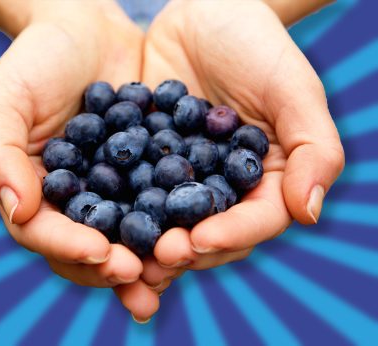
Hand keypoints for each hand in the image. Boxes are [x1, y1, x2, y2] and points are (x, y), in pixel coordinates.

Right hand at [0, 1, 158, 321]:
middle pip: (88, 248)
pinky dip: (179, 219)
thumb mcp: (4, 101)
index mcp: (35, 193)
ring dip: (150, 259)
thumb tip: (18, 212)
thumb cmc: (36, 61)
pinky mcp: (147, 173)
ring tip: (175, 268)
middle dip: (114, 267)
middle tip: (143, 276)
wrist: (87, 29)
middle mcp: (75, 201)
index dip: (70, 248)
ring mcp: (113, 190)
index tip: (102, 253)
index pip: (45, 234)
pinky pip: (162, 202)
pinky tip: (201, 229)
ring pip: (128, 235)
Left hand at [141, 0, 344, 279]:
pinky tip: (96, 218)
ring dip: (146, 243)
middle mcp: (222, 188)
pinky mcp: (145, 161)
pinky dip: (115, 205)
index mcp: (264, 181)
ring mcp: (180, 178)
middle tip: (157, 257)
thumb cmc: (257, 45)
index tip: (200, 241)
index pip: (255, 220)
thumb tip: (310, 213)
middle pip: (208, 232)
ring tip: (122, 256)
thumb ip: (313, 150)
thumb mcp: (293, 90)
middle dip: (183, 248)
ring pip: (166, 221)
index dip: (230, 235)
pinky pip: (130, 187)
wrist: (204, 12)